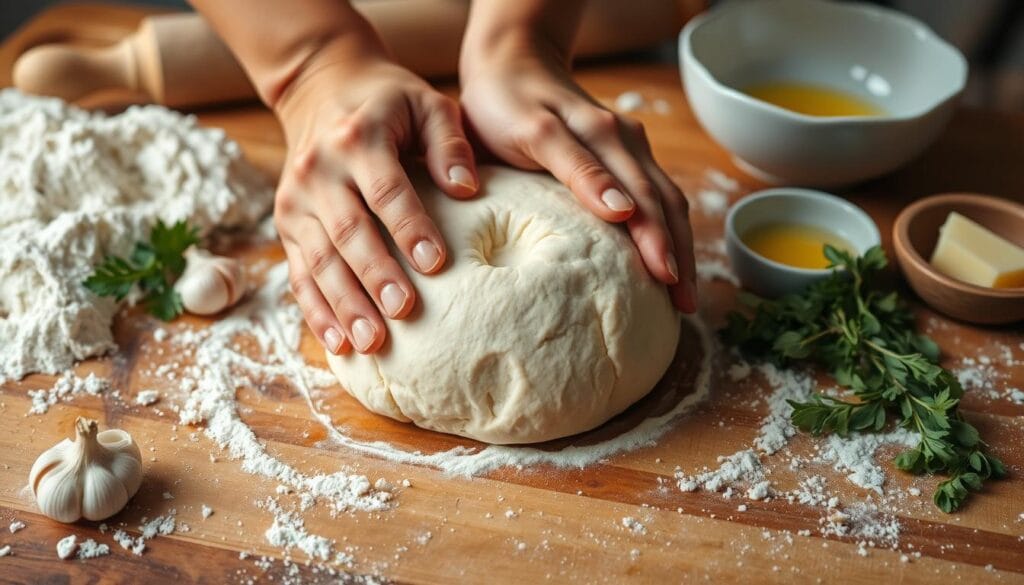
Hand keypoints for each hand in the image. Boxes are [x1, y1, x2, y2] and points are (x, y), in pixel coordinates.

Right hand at [275, 54, 477, 354]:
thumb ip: (449, 141)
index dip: (410, 228)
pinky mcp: (287, 225)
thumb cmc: (389, 102)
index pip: (386, 191)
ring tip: (374, 342)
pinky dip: (317, 310)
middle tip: (405, 312)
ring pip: (320, 260)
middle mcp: (318, 171)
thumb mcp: (426, 103)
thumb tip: (466, 187)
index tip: (437, 264)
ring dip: (346, 304)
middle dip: (376, 276)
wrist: (321, 88)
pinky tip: (339, 343)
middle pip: (349, 232)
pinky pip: (299, 274)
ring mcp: (296, 201)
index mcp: (357, 139)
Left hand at [460, 41, 696, 312]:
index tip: (667, 282)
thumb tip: (622, 211)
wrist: (508, 62)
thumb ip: (575, 168)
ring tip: (683, 294)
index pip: (643, 200)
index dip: (657, 242)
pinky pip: (655, 193)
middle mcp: (626, 141)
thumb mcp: (533, 132)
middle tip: (684, 305)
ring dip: (678, 245)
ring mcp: (629, 146)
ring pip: (666, 200)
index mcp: (605, 137)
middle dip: (678, 255)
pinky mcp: (624, 153)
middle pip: (664, 204)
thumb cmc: (506, 103)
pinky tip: (666, 259)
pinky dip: (666, 229)